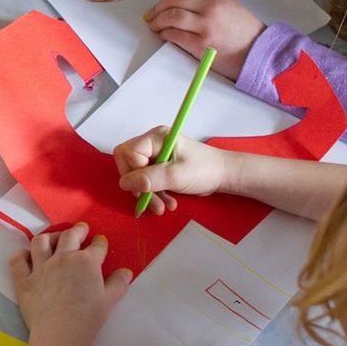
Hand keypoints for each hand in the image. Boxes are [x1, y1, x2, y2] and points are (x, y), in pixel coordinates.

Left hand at [8, 223, 131, 345]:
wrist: (61, 333)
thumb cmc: (88, 318)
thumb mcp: (109, 300)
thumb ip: (118, 283)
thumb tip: (126, 272)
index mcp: (86, 261)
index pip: (96, 246)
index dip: (99, 242)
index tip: (100, 242)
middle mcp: (63, 258)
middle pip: (69, 236)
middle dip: (77, 230)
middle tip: (80, 229)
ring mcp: (41, 267)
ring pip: (41, 241)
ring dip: (50, 236)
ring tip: (54, 238)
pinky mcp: (24, 279)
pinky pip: (18, 261)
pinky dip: (21, 255)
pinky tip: (26, 256)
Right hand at [115, 127, 234, 215]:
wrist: (223, 176)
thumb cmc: (204, 170)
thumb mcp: (176, 176)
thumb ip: (150, 179)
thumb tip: (124, 184)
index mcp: (156, 138)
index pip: (128, 153)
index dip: (134, 172)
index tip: (150, 184)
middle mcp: (152, 143)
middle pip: (128, 164)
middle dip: (139, 186)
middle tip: (151, 201)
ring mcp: (155, 155)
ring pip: (136, 175)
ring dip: (147, 194)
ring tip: (163, 207)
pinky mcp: (159, 166)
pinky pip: (146, 180)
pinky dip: (154, 194)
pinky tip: (166, 202)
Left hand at [145, 0, 264, 79]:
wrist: (261, 54)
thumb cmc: (248, 35)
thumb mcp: (232, 10)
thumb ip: (211, 6)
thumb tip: (186, 8)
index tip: (163, 5)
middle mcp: (211, 10)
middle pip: (175, 0)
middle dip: (159, 7)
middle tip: (151, 14)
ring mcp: (205, 27)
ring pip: (171, 16)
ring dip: (158, 20)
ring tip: (154, 26)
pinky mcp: (201, 45)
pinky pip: (175, 35)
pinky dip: (165, 34)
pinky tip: (164, 35)